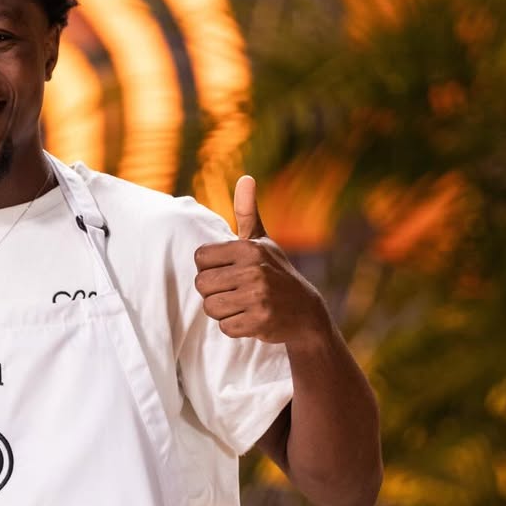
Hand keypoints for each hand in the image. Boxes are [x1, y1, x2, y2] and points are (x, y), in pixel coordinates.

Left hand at [193, 176, 326, 346]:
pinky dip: (235, 327)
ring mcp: (257, 296)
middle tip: (235, 291)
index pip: (200, 258)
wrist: (306, 311)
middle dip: (214, 292)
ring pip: (211, 308)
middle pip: (202, 285)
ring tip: (242, 305)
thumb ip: (247, 212)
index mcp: (248, 248)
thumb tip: (246, 178)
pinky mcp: (260, 321)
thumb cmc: (276, 273)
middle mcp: (253, 270)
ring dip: (223, 311)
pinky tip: (251, 318)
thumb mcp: (263, 242)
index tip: (227, 272)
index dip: (209, 269)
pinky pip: (225, 327)